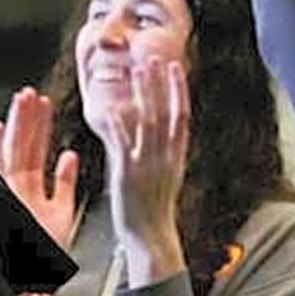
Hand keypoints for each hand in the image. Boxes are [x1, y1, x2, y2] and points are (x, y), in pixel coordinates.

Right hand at [0, 87, 77, 247]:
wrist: (34, 283)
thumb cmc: (46, 257)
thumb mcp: (62, 212)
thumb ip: (65, 183)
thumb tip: (70, 155)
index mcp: (26, 193)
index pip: (28, 152)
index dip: (32, 128)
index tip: (34, 106)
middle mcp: (17, 192)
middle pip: (20, 147)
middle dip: (24, 119)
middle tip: (27, 93)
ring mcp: (13, 198)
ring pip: (14, 153)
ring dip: (21, 126)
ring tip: (25, 101)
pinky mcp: (16, 208)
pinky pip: (19, 177)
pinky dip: (24, 160)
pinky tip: (20, 137)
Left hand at [102, 58, 188, 287]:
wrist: (151, 238)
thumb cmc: (154, 209)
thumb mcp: (167, 175)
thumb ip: (164, 151)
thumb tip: (162, 130)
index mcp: (175, 156)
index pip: (182, 115)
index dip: (179, 90)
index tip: (176, 68)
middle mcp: (165, 157)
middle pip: (165, 112)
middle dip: (160, 84)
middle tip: (154, 57)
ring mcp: (147, 164)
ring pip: (147, 121)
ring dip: (143, 94)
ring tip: (138, 70)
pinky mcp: (129, 173)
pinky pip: (124, 143)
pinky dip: (119, 124)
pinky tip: (112, 107)